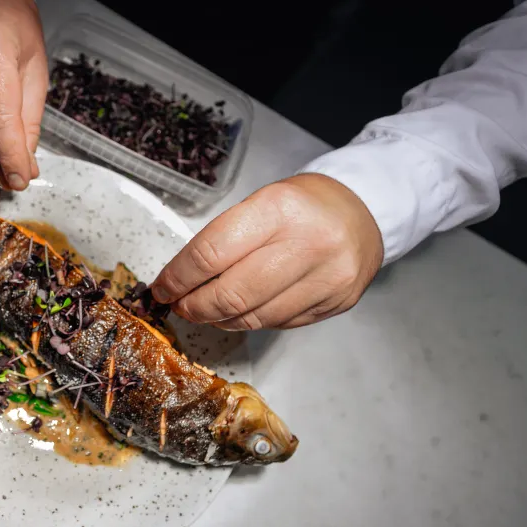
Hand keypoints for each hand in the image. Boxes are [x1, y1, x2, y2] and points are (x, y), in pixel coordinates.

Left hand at [151, 174, 383, 329]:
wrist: (364, 210)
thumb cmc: (303, 205)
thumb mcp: (262, 202)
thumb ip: (225, 240)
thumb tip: (182, 281)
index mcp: (278, 209)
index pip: (211, 253)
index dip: (179, 278)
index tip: (162, 288)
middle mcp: (306, 245)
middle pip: (231, 295)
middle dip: (195, 306)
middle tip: (181, 305)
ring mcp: (326, 279)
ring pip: (254, 318)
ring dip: (220, 319)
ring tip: (206, 311)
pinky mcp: (336, 303)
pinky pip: (279, 324)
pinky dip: (251, 321)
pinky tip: (241, 312)